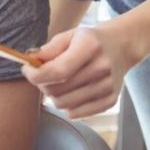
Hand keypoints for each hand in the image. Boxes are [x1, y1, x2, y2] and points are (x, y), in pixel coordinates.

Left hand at [22, 23, 138, 118]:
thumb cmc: (90, 40)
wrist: (122, 46)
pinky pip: (77, 113)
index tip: (27, 69)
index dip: (36, 75)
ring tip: (58, 83)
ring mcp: (107, 86)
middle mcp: (101, 67)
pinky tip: (70, 92)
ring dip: (54, 95)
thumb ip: (50, 49)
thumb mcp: (70, 35)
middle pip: (57, 90)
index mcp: (90, 46)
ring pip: (63, 104)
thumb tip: (30, 60)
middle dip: (42, 84)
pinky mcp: (110, 100)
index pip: (57, 71)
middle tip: (43, 75)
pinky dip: (67, 105)